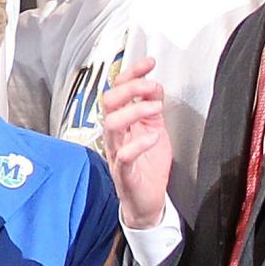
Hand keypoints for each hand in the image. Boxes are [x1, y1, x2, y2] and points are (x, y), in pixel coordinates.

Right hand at [95, 56, 172, 230]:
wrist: (147, 203)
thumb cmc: (148, 167)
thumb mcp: (155, 129)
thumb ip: (152, 108)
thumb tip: (154, 84)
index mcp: (122, 122)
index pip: (118, 90)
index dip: (131, 73)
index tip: (148, 63)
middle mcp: (115, 135)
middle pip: (109, 102)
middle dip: (131, 88)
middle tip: (151, 87)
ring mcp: (116, 152)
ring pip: (112, 124)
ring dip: (135, 110)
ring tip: (156, 109)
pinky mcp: (123, 172)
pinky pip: (124, 155)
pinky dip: (138, 143)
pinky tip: (153, 137)